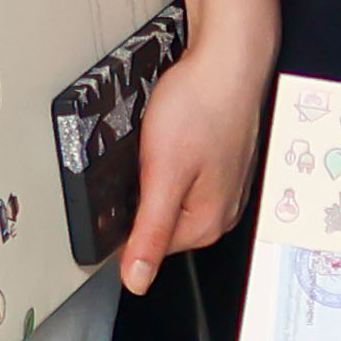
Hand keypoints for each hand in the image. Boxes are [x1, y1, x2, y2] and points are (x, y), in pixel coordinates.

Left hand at [111, 0, 276, 284]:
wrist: (228, 59)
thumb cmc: (201, 106)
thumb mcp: (164, 174)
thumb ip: (150, 231)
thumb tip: (137, 281)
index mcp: (208, 223)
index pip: (147, 247)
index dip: (121, 221)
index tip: (112, 192)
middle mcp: (221, 211)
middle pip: (160, 223)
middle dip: (140, 195)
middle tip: (138, 157)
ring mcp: (225, 186)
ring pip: (172, 197)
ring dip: (155, 175)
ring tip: (156, 142)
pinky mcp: (221, 163)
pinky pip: (185, 176)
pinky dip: (170, 160)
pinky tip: (170, 136)